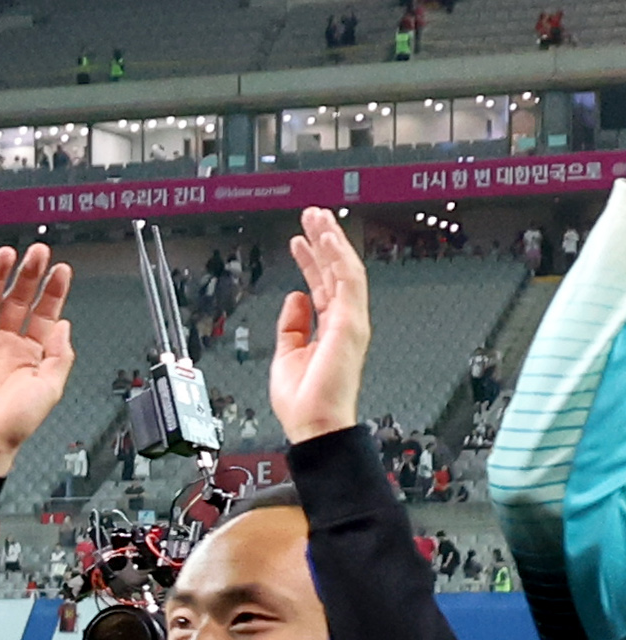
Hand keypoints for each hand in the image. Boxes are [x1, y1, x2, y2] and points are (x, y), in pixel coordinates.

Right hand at [0, 244, 76, 478]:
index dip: (53, 290)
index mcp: (31, 352)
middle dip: (29, 274)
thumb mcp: (52, 387)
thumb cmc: (15, 422)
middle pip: (19, 299)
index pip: (44, 312)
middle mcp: (6, 342)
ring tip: (8, 255)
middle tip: (37, 253)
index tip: (61, 270)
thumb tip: (63, 323)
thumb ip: (61, 353)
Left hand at [271, 206, 369, 443]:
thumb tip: (295, 298)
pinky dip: (338, 257)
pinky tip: (327, 239)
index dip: (310, 261)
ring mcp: (351, 321)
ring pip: (345, 269)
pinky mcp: (352, 322)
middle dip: (324, 241)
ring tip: (318, 217)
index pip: (321, 285)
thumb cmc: (303, 401)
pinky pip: (348, 281)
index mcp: (329, 329)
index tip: (299, 240)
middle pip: (336, 271)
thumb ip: (292, 325)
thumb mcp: (286, 354)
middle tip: (312, 215)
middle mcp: (344, 321)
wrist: (313, 424)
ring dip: (332, 241)